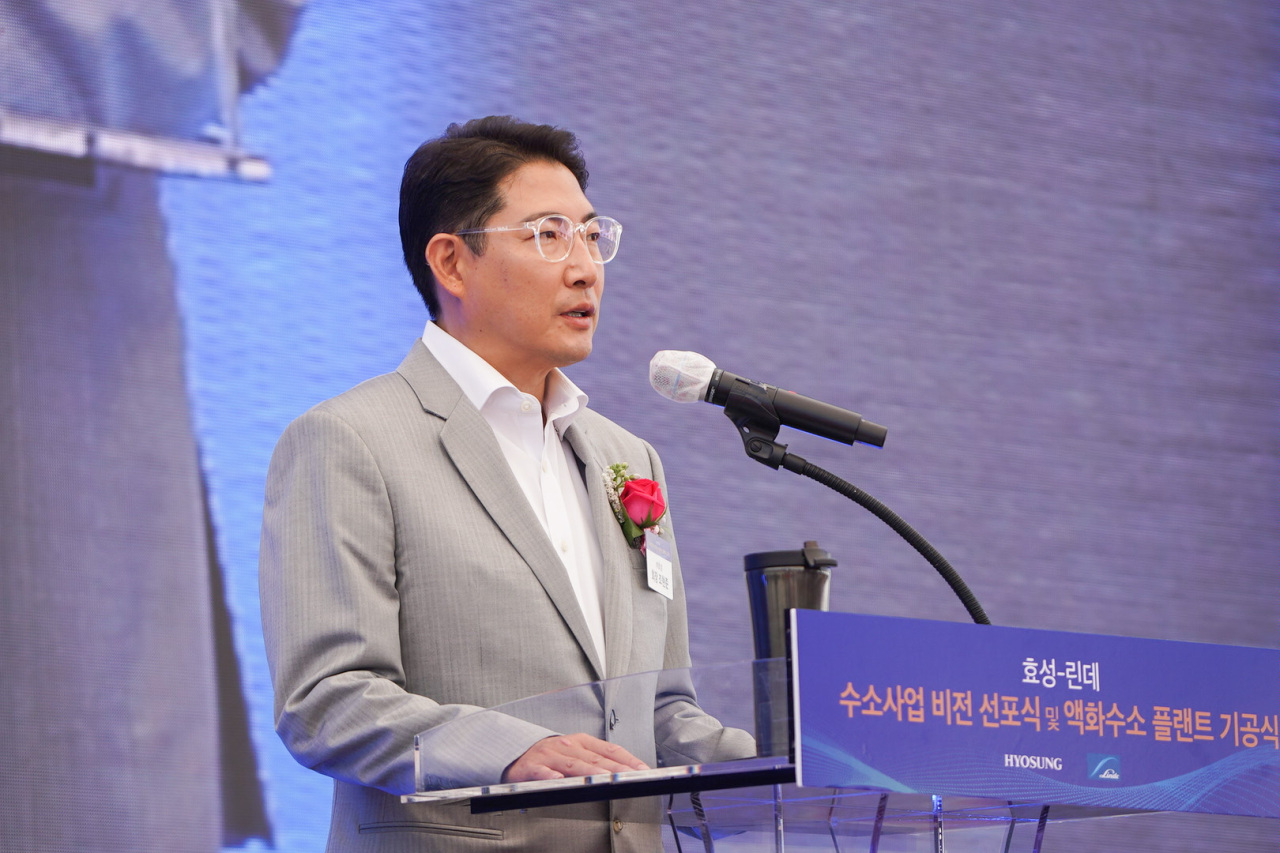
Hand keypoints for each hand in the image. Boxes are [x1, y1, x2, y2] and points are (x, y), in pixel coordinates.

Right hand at [501, 733, 649, 782]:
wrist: (517, 753)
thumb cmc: (553, 756)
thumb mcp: (576, 752)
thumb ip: (597, 760)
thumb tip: (625, 771)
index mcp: (581, 742)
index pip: (609, 749)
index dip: (627, 759)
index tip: (643, 769)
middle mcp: (568, 746)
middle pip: (595, 759)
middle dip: (615, 769)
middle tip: (631, 776)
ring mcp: (550, 755)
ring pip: (573, 765)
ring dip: (589, 771)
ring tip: (604, 778)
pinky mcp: (532, 766)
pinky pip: (543, 772)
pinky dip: (551, 775)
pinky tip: (559, 779)